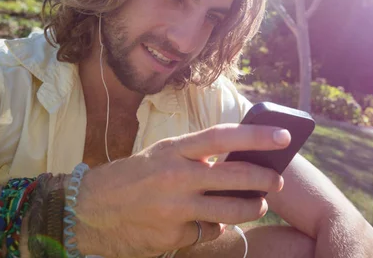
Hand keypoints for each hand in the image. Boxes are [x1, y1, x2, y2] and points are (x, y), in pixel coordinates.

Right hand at [73, 123, 291, 257]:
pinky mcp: (173, 236)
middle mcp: (176, 177)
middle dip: (265, 179)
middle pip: (235, 177)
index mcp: (173, 150)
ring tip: (259, 205)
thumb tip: (235, 160)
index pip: (222, 137)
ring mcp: (175, 209)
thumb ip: (193, 156)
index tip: (283, 136)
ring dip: (252, 208)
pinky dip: (215, 227)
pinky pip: (208, 232)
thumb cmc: (130, 177)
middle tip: (277, 180)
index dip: (256, 136)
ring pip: (231, 211)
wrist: (89, 211)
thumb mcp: (160, 154)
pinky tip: (210, 223)